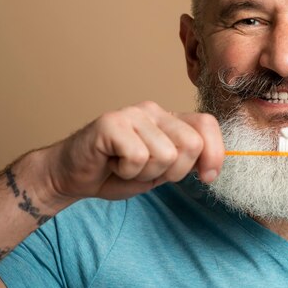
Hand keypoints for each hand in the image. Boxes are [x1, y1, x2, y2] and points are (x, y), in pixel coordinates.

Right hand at [43, 101, 224, 201]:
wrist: (72, 176)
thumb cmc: (117, 173)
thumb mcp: (161, 171)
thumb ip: (186, 162)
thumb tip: (212, 166)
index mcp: (170, 120)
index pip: (207, 125)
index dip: (215, 153)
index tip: (207, 177)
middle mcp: (154, 110)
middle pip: (192, 143)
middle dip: (175, 171)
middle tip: (149, 172)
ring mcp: (133, 114)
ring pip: (165, 154)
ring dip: (146, 173)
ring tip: (127, 167)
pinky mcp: (111, 122)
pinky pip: (138, 157)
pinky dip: (127, 172)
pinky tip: (113, 164)